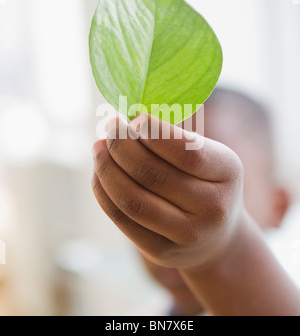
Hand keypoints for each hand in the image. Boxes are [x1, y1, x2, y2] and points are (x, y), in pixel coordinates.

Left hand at [92, 114, 243, 268]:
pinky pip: (122, 219)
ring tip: (99, 148)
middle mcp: (212, 208)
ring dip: (107, 169)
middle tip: (111, 127)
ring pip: (132, 200)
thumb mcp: (208, 156)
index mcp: (227, 173)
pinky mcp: (161, 251)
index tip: (133, 117)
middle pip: (152, 175)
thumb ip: (175, 138)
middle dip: (121, 146)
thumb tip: (127, 119)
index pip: (187, 152)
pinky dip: (103, 191)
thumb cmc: (206, 183)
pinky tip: (100, 173)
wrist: (216, 237)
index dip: (154, 133)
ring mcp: (186, 235)